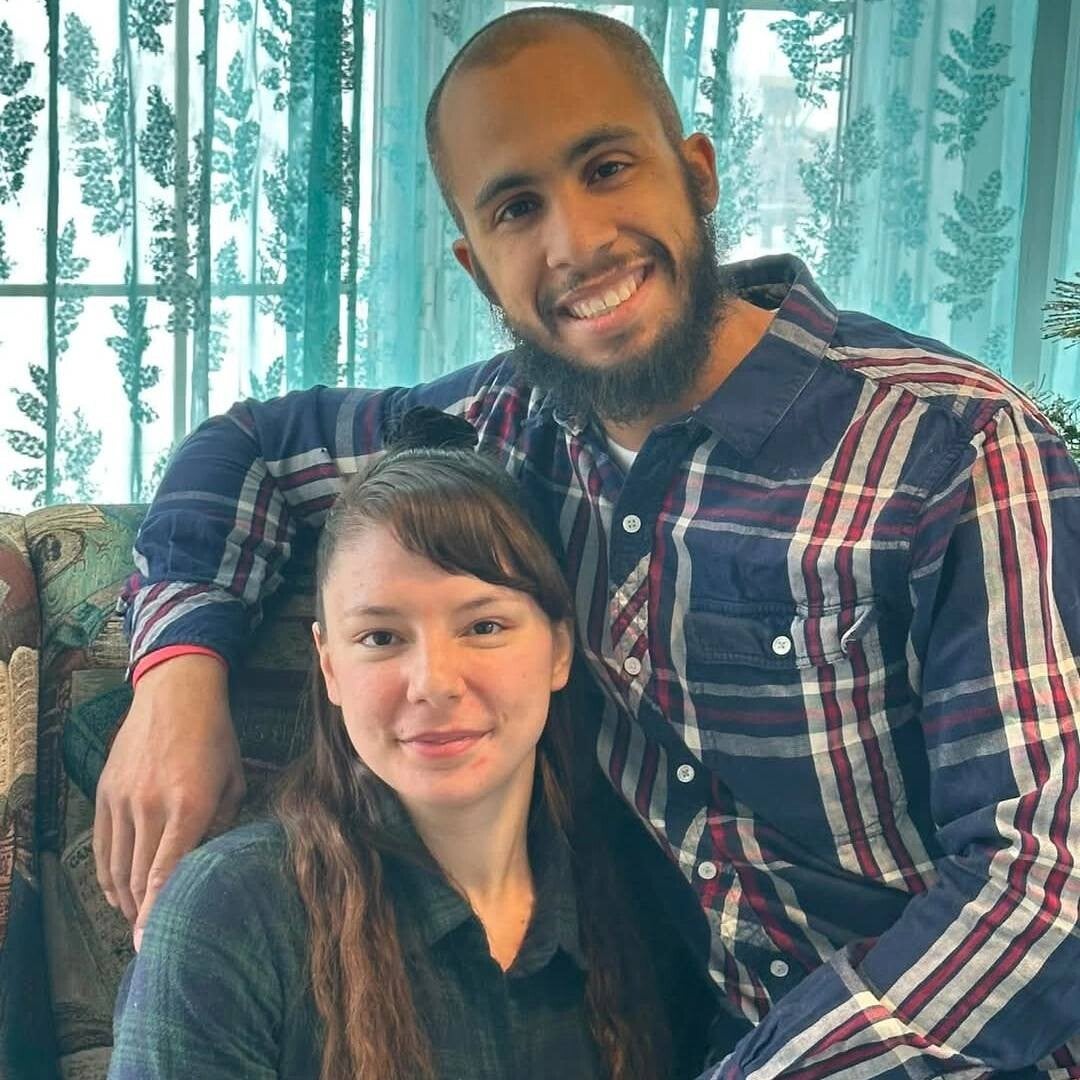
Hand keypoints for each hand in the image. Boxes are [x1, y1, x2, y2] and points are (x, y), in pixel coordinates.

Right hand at [93, 653, 244, 945]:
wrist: (176, 692)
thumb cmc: (216, 737)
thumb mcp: (234, 779)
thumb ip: (223, 824)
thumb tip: (210, 866)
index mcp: (191, 803)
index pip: (166, 871)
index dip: (158, 913)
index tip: (153, 944)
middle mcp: (151, 804)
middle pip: (139, 877)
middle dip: (145, 914)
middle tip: (154, 942)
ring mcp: (123, 798)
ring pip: (117, 866)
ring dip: (127, 900)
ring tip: (140, 921)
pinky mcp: (105, 792)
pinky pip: (102, 845)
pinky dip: (107, 876)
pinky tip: (119, 895)